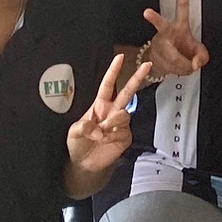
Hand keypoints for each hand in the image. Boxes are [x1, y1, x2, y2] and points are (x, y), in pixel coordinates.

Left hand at [66, 53, 153, 179]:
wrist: (84, 164)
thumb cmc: (77, 144)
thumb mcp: (73, 132)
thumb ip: (83, 126)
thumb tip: (98, 127)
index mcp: (100, 105)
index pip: (108, 84)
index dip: (114, 71)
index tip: (120, 57)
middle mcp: (112, 111)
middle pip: (128, 91)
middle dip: (138, 77)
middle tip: (147, 64)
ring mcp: (120, 124)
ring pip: (124, 114)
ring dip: (111, 123)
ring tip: (100, 134)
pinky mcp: (125, 137)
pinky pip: (123, 131)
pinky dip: (112, 137)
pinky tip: (105, 141)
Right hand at [140, 0, 211, 78]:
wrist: (161, 64)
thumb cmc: (181, 52)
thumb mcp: (198, 51)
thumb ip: (203, 55)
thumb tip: (196, 63)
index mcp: (180, 25)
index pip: (182, 4)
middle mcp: (167, 32)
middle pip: (162, 25)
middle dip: (155, 19)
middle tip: (147, 12)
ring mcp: (160, 45)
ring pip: (174, 57)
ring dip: (184, 65)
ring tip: (187, 65)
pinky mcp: (156, 57)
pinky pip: (173, 67)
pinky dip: (181, 71)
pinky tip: (179, 68)